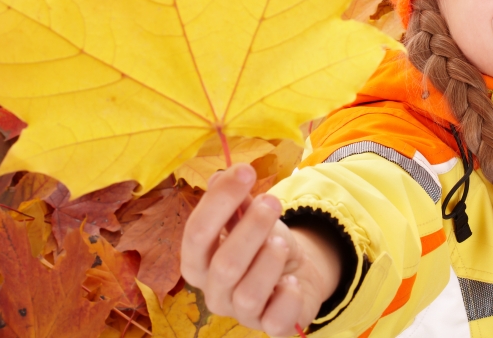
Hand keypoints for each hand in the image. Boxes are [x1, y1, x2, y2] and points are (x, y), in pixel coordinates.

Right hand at [180, 165, 335, 336]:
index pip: (196, 233)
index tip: (244, 171)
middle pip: (224, 265)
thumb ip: (236, 199)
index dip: (219, 201)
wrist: (295, 273)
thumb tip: (222, 174)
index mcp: (198, 262)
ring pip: (248, 294)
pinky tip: (292, 279)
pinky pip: (276, 320)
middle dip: (251, 229)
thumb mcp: (250, 216)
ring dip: (270, 261)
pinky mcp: (270, 326)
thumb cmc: (264, 244)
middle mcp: (213, 292)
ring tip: (282, 242)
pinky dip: (288, 295)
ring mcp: (240, 314)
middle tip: (272, 203)